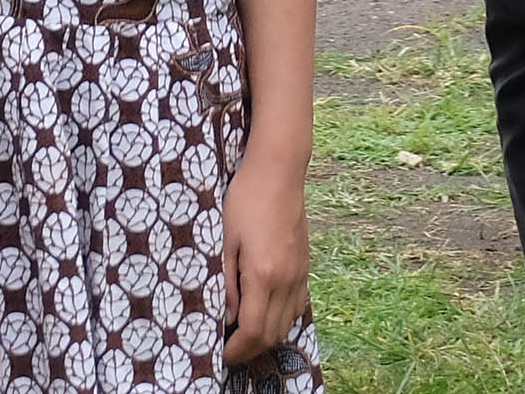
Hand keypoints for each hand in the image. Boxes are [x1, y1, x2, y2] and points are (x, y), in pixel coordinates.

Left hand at [219, 157, 311, 364]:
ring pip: (287, 323)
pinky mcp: (305, 266)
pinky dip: (281, 320)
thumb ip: (227, 282)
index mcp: (263, 274)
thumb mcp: (226, 239)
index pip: (252, 330)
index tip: (220, 354)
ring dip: (266, 337)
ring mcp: (299, 274)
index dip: (236, 349)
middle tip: (228, 349)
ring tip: (243, 335)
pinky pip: (297, 306)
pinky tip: (265, 313)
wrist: (279, 171)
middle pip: (272, 334)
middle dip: (249, 349)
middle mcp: (286, 279)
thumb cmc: (246, 199)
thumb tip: (228, 317)